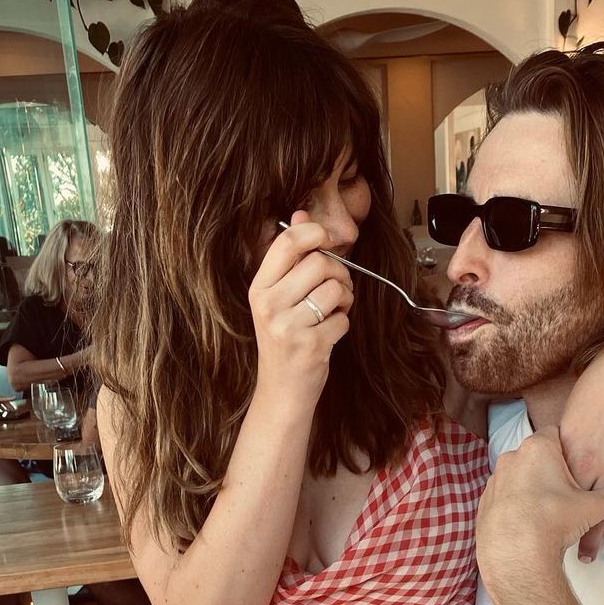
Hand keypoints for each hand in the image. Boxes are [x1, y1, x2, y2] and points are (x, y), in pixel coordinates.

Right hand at [249, 210, 353, 403]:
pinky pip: (343, 319)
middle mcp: (269, 306)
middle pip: (319, 263)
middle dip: (338, 272)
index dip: (315, 233)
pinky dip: (343, 324)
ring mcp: (289, 328)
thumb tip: (301, 213)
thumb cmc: (284, 340)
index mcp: (259, 289)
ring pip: (335, 289)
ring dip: (345, 298)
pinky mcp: (311, 346)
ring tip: (334, 310)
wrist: (282, 391)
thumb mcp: (278, 298)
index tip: (327, 241)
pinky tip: (330, 333)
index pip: (288, 242)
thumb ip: (289, 258)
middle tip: (336, 288)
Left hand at [476, 428, 603, 595]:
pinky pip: (506, 498)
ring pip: (520, 479)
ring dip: (534, 489)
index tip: (579, 465)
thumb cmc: (553, 522)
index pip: (557, 435)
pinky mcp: (484, 503)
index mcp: (537, 449)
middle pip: (538, 458)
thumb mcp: (592, 507)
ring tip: (550, 512)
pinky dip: (517, 506)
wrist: (513, 557)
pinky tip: (530, 523)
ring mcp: (494, 481)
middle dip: (553, 472)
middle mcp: (511, 458)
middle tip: (569, 494)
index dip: (571, 449)